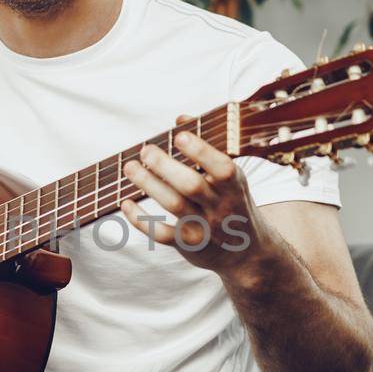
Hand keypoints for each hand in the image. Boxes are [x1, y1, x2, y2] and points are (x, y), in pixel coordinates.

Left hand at [121, 115, 262, 275]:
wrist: (247, 253)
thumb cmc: (233, 203)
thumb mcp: (231, 177)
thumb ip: (207, 147)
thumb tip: (180, 119)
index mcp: (234, 185)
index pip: (222, 168)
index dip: (201, 151)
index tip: (179, 136)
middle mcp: (221, 206)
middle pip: (192, 185)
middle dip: (165, 166)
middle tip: (145, 150)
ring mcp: (205, 227)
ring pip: (174, 205)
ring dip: (149, 184)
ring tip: (130, 167)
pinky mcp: (189, 244)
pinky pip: (161, 233)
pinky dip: (140, 220)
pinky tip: (125, 203)